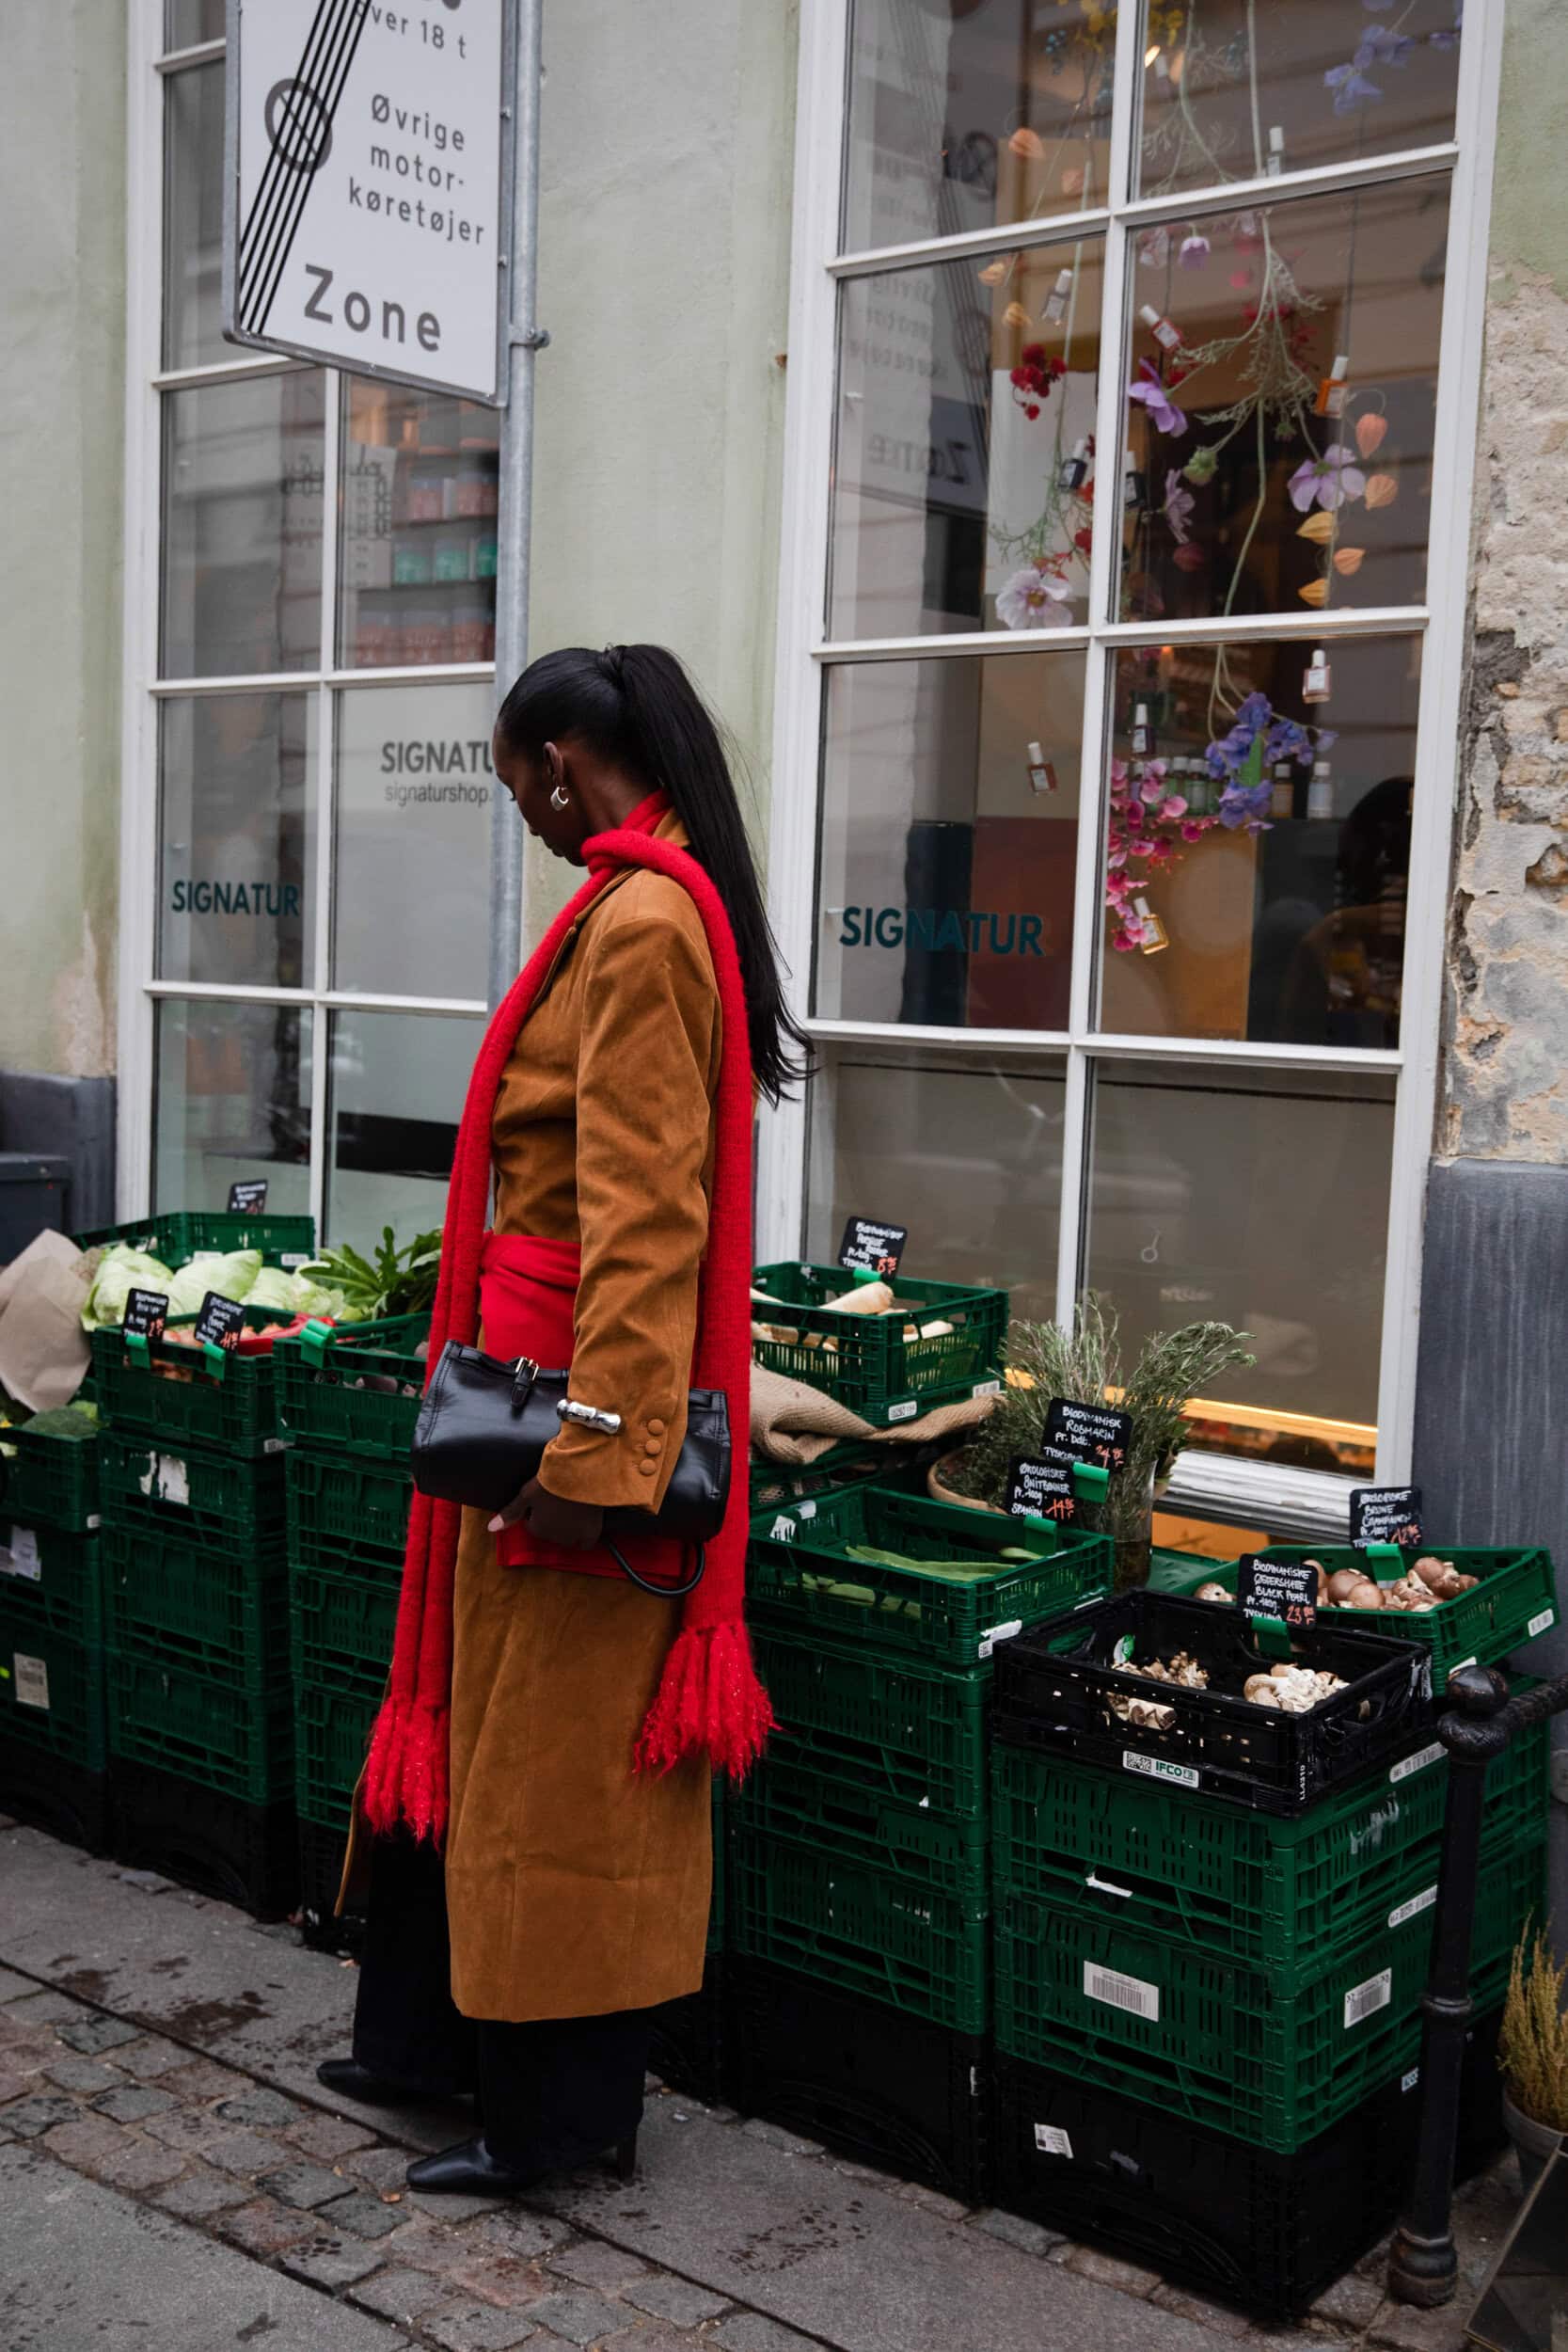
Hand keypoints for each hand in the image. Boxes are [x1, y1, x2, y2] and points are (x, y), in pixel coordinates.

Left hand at [488, 1475, 603, 1551]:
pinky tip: (583, 1525)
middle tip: (556, 1500)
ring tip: (570, 1506)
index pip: (532, 1525)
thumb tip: (491, 1528)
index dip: (535, 1510)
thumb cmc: (550, 1481)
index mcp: (537, 1529)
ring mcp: (574, 1536)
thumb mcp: (526, 1495)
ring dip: (566, 1527)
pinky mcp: (591, 1532)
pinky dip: (584, 1538)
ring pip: (567, 1537)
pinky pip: (586, 1543)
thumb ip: (510, 1513)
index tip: (542, 1497)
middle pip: (550, 1531)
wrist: (579, 1473)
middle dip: (551, 1519)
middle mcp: (554, 1538)